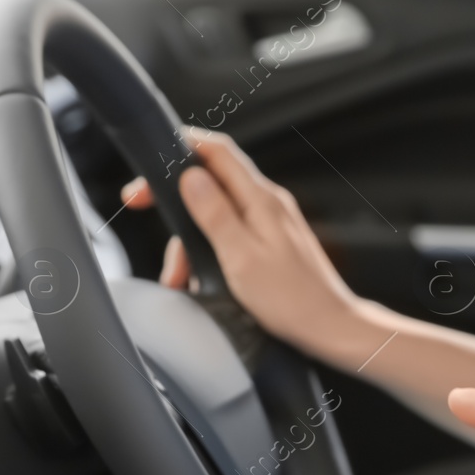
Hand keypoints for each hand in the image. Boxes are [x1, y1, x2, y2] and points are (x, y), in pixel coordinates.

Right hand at [120, 128, 365, 354]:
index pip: (216, 151)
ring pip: (216, 214)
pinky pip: (230, 234)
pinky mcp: (271, 242)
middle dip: (176, 203)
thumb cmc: (292, 300)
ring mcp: (270, 222)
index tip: (151, 166)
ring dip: (190, 241)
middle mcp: (268, 203)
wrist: (330, 327)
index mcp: (261, 199)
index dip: (179, 148)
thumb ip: (215, 214)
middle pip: (210, 183)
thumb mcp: (241, 257)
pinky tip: (201, 279)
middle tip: (145, 214)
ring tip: (181, 278)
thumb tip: (190, 177)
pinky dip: (209, 252)